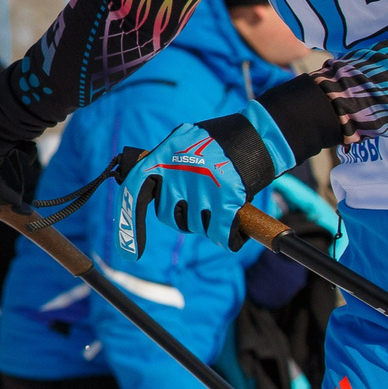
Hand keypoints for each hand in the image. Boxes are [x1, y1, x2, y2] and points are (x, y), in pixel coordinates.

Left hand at [117, 102, 294, 257]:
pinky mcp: (225, 200)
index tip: (130, 252)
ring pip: (194, 226)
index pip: (134, 190)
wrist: (258, 136)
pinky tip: (233, 229)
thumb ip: (166, 164)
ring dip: (207, 223)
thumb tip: (145, 187)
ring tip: (221, 203)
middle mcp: (178, 173)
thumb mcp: (184, 141)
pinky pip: (219, 234)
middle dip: (183, 216)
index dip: (129, 221)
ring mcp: (201, 187)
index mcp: (164, 156)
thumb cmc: (221, 142)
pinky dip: (228, 237)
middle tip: (202, 204)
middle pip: (169, 216)